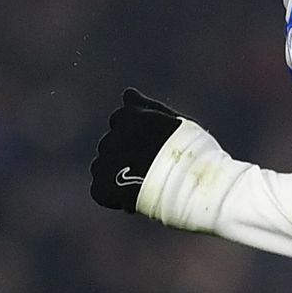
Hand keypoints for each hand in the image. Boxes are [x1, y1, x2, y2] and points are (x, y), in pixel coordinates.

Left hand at [89, 88, 186, 212]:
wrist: (189, 184)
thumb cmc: (190, 151)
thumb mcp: (172, 122)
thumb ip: (146, 108)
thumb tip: (127, 93)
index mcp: (128, 116)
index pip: (121, 121)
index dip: (135, 137)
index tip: (151, 149)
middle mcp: (111, 136)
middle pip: (111, 146)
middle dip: (124, 157)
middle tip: (149, 172)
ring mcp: (104, 162)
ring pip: (103, 167)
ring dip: (116, 176)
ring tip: (141, 187)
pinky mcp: (102, 187)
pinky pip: (100, 191)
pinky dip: (112, 196)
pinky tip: (132, 199)